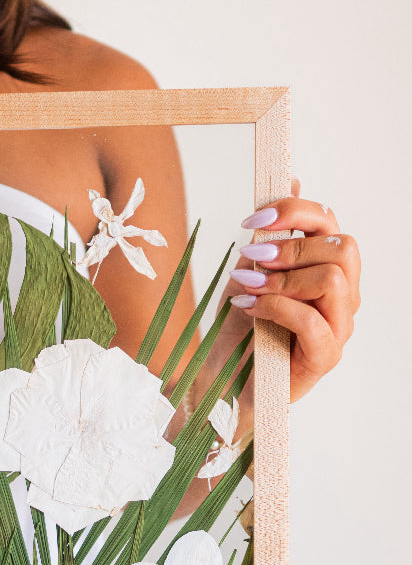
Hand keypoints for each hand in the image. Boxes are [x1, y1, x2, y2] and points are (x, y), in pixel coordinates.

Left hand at [228, 179, 359, 401]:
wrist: (221, 383)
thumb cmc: (238, 329)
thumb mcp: (248, 272)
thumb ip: (271, 235)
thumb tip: (290, 181)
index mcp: (327, 268)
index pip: (330, 224)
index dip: (295, 212)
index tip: (251, 219)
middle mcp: (343, 295)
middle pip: (343, 247)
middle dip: (293, 246)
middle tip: (251, 258)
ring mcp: (339, 327)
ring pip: (334, 280)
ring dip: (284, 278)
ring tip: (248, 286)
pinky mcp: (326, 357)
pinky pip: (313, 321)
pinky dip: (276, 308)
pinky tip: (248, 307)